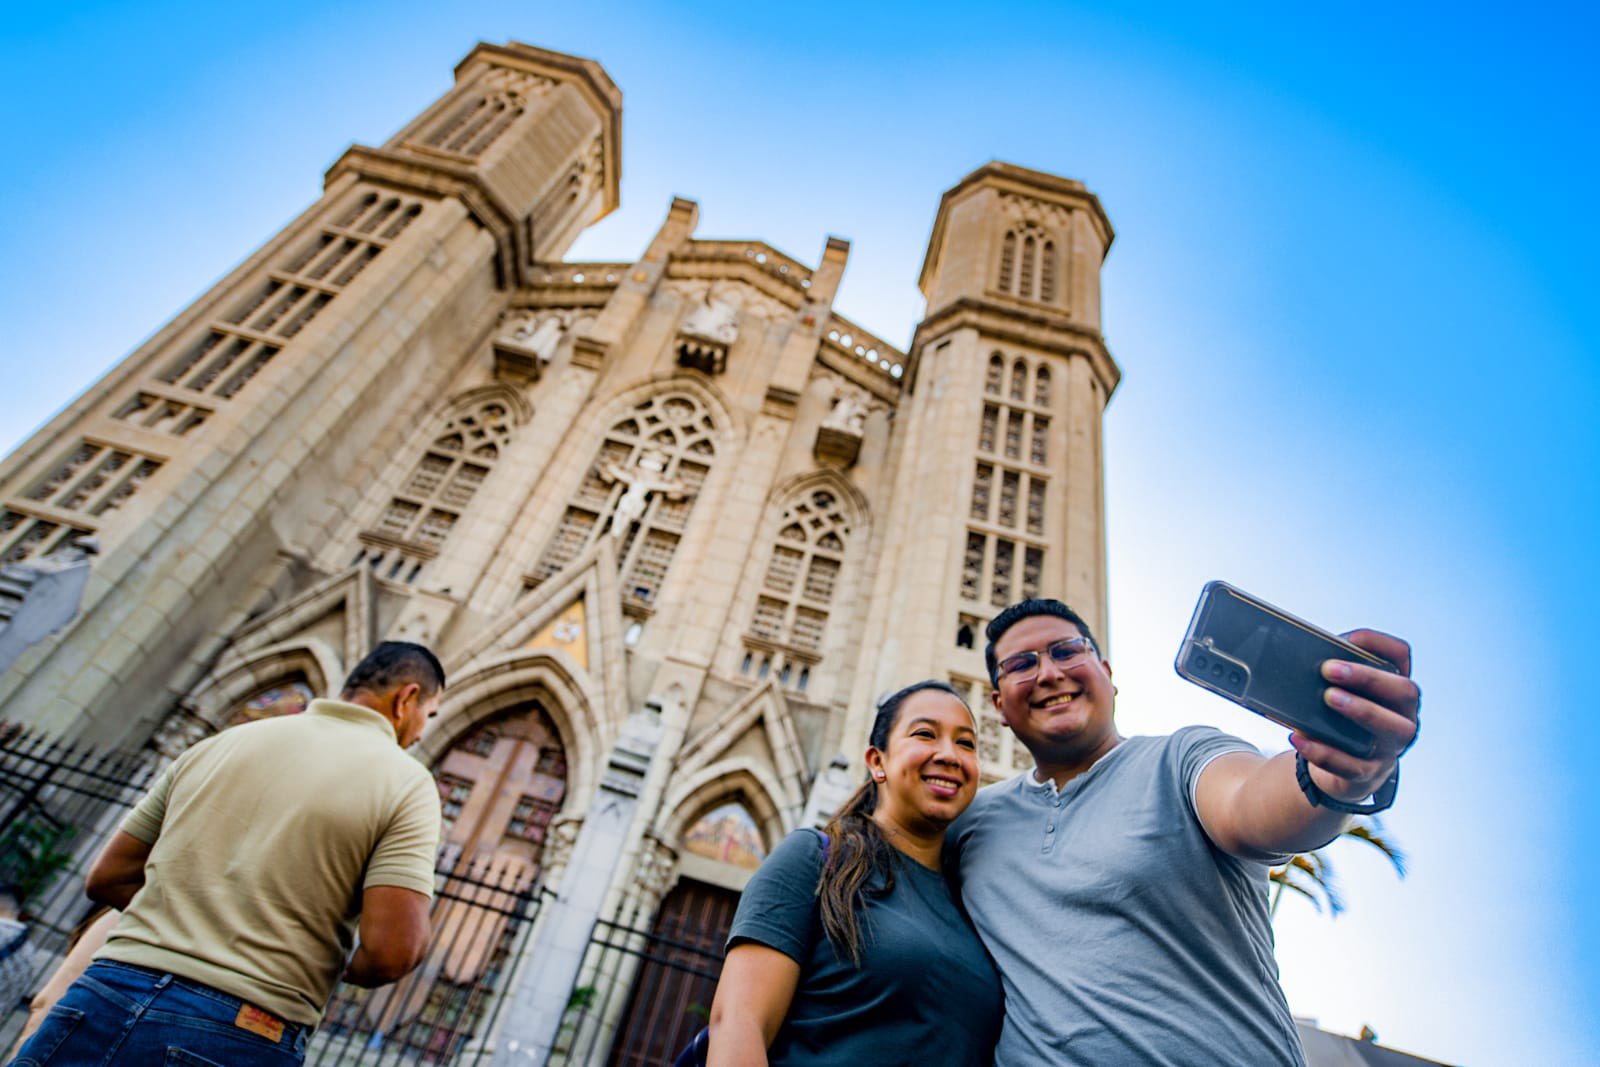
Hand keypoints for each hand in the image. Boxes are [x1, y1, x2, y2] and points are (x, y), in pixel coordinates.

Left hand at [1290, 629, 1419, 802]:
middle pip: (1404, 691)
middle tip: (1329, 668)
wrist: (1343, 771)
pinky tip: (1299, 737)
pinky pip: (1351, 765)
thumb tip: (1298, 655)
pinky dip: (1323, 751)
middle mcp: (1403, 716)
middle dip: (1368, 677)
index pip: (1401, 655)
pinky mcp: (1368, 773)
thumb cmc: (1341, 721)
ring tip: (1328, 697)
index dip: (1380, 643)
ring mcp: (1391, 747)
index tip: (1350, 638)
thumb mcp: (1340, 695)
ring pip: (1391, 728)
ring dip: (1360, 709)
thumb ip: (1331, 677)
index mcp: (1394, 689)